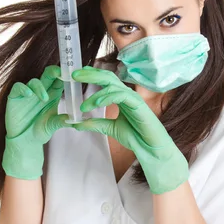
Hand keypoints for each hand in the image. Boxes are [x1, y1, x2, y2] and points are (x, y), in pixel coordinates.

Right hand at [2, 65, 70, 178]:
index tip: (74, 74)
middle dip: (55, 71)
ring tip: (45, 99)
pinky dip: (23, 89)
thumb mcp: (53, 125)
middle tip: (60, 73)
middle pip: (48, 75)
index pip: (60, 79)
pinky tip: (29, 94)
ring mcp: (28, 93)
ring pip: (34, 81)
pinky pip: (18, 87)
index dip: (66, 75)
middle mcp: (41, 90)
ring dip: (40, 87)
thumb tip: (74, 120)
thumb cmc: (41, 131)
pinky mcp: (15, 96)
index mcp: (53, 94)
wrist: (25, 141)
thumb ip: (62, 121)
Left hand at [69, 66, 188, 193]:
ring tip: (83, 106)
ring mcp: (132, 98)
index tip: (76, 75)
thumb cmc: (135, 136)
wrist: (149, 148)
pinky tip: (96, 103)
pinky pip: (121, 95)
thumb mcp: (109, 128)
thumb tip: (76, 123)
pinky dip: (107, 97)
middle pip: (107, 77)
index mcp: (120, 97)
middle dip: (90, 75)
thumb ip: (95, 124)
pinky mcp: (138, 104)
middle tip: (73, 76)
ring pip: (112, 85)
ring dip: (95, 93)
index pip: (105, 80)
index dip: (91, 75)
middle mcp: (126, 94)